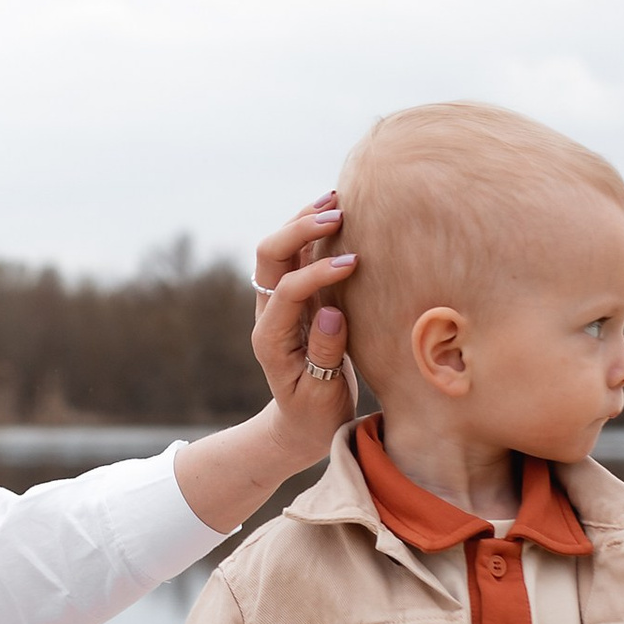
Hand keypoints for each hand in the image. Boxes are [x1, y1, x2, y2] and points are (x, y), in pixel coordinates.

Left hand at [249, 197, 358, 456]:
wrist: (299, 426)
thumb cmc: (315, 416)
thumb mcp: (321, 395)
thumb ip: (325, 354)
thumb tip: (331, 311)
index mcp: (271, 339)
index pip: (288, 291)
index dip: (319, 273)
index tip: (355, 263)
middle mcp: (268, 313)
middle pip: (269, 255)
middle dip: (300, 230)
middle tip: (339, 215)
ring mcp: (279, 302)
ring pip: (280, 248)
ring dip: (304, 220)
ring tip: (338, 197)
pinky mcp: (296, 298)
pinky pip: (298, 255)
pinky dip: (314, 232)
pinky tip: (338, 213)